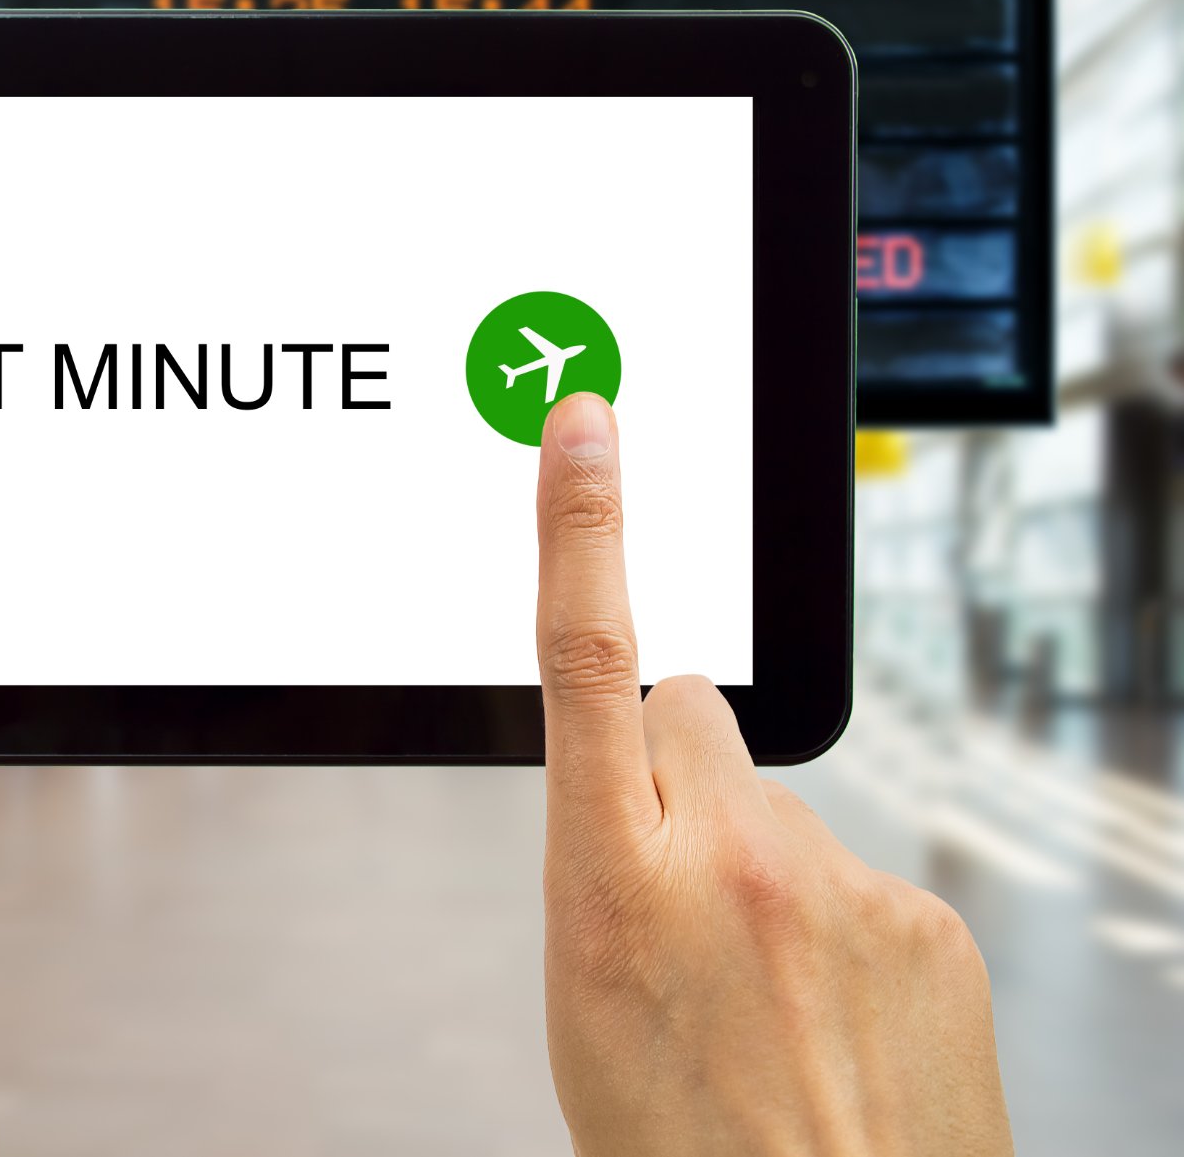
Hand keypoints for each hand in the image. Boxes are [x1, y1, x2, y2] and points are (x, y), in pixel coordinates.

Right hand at [533, 392, 1010, 1156]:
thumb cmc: (684, 1153)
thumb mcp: (584, 997)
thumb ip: (604, 863)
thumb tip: (644, 804)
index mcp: (615, 881)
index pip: (588, 659)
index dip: (582, 528)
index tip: (587, 429)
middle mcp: (735, 860)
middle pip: (690, 710)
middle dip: (673, 760)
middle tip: (677, 878)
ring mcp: (845, 886)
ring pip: (774, 808)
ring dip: (760, 870)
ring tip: (763, 998)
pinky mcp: (929, 920)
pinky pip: (857, 875)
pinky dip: (837, 930)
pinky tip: (830, 1018)